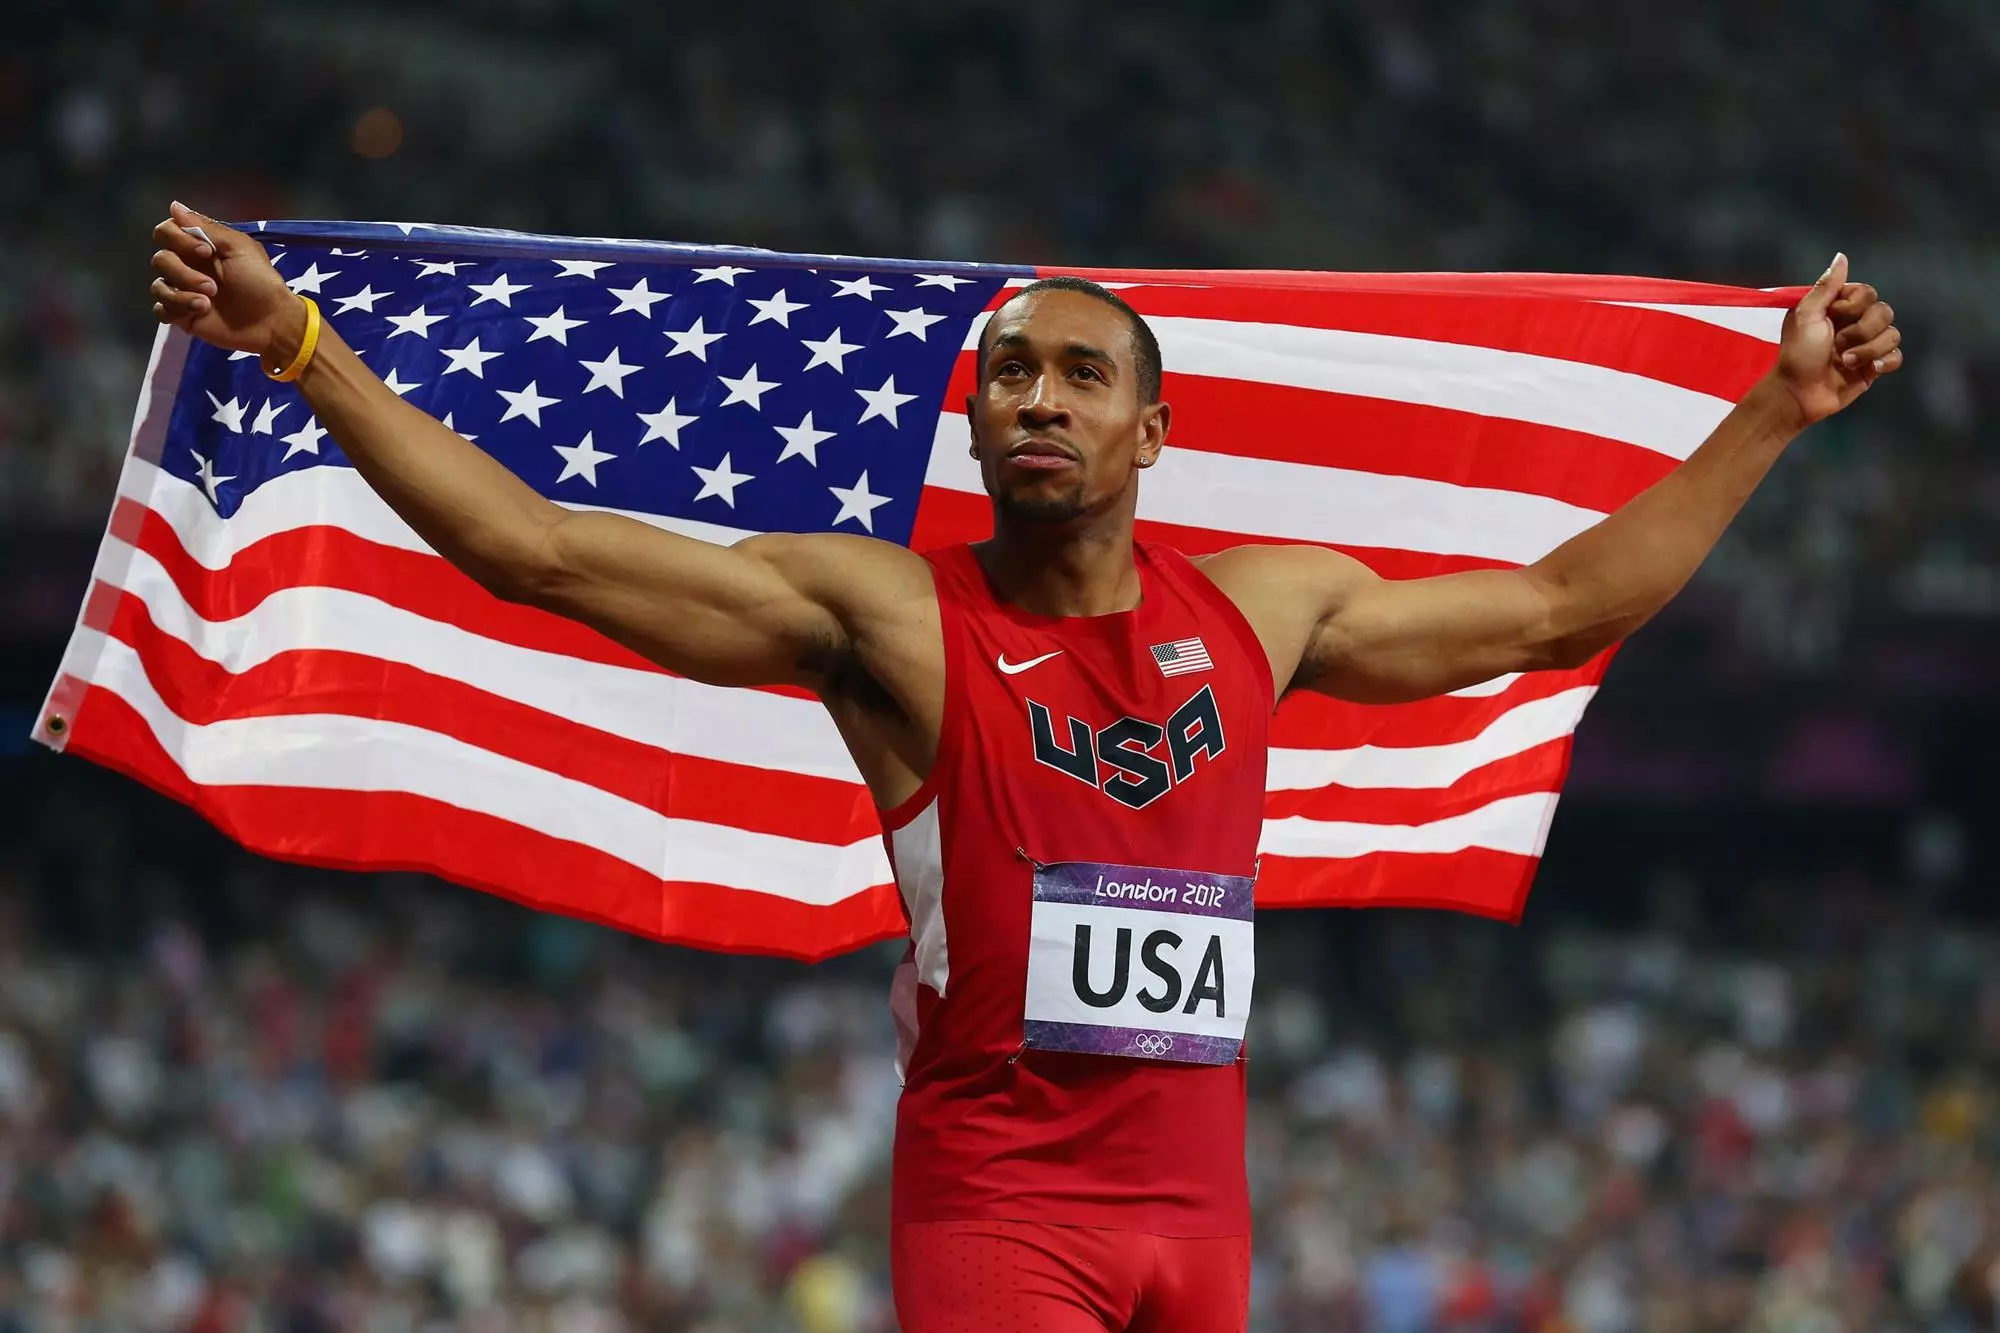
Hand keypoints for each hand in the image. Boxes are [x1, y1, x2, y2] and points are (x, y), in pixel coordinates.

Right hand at [150, 202, 305, 367]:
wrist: (271, 321)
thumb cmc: (260, 281)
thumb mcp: (239, 247)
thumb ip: (206, 227)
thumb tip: (174, 206)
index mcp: (199, 246)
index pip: (166, 232)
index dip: (178, 239)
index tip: (206, 251)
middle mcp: (187, 266)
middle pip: (160, 259)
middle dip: (183, 272)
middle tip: (213, 286)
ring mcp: (183, 291)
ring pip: (158, 286)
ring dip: (181, 294)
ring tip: (208, 302)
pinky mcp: (182, 315)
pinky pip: (161, 310)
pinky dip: (176, 309)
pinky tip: (199, 311)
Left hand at [1768, 252, 1903, 426]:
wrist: (1798, 393)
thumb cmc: (1797, 353)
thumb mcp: (1806, 315)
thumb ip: (1826, 287)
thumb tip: (1842, 256)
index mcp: (1838, 308)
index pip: (1867, 292)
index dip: (1854, 305)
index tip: (1833, 317)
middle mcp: (1855, 323)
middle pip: (1884, 312)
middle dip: (1862, 330)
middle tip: (1837, 345)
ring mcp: (1866, 345)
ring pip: (1893, 334)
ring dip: (1868, 350)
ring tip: (1844, 362)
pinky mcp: (1873, 366)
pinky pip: (1897, 356)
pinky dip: (1885, 362)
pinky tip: (1869, 370)